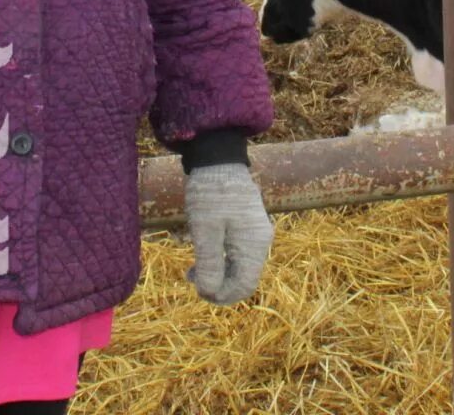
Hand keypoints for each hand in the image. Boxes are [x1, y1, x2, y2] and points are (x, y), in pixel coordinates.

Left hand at [183, 162, 272, 304]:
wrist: (218, 158)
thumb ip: (209, 263)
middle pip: (243, 277)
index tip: (199, 292)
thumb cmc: (210, 193)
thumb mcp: (205, 230)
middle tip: (192, 279)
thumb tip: (209, 292)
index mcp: (254, 245)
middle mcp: (261, 241)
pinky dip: (220, 258)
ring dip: (217, 272)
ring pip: (239, 266)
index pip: (244, 286)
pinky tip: (202, 254)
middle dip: (218, 285)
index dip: (222, 296)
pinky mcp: (248, 224)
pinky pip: (237, 251)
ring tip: (192, 270)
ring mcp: (256, 232)